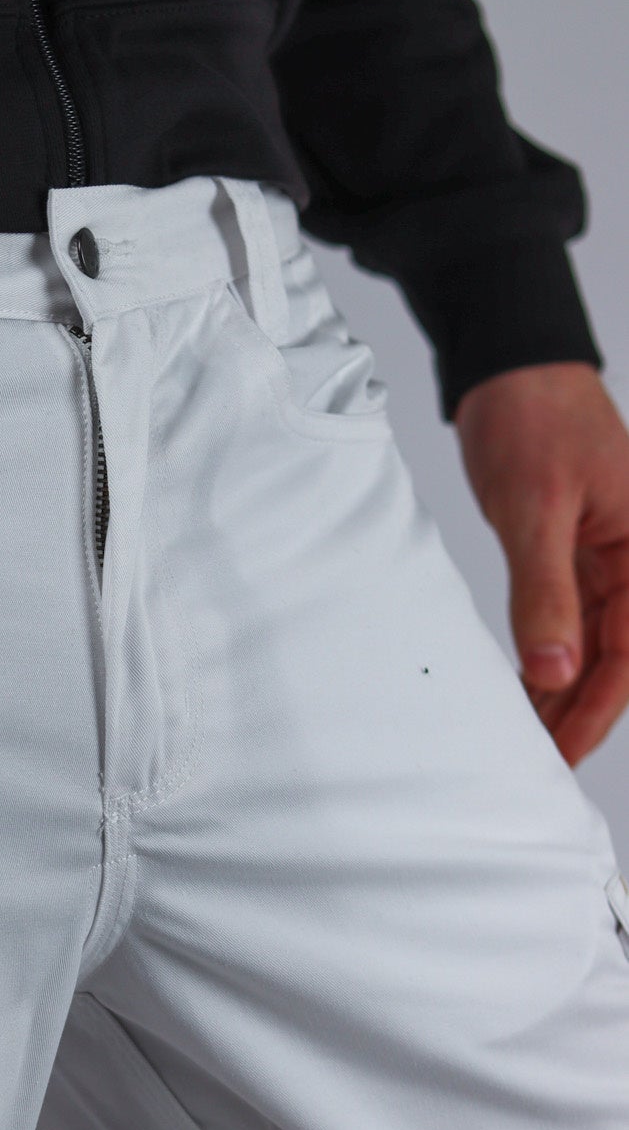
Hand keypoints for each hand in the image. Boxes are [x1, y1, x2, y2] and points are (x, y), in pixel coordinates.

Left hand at [455, 363, 628, 765]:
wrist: (511, 369)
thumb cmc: (533, 418)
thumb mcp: (535, 509)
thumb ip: (546, 592)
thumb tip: (554, 669)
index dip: (598, 708)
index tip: (564, 751)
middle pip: (620, 656)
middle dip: (583, 710)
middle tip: (540, 760)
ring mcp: (611, 558)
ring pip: (596, 644)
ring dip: (565, 691)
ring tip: (529, 738)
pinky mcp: (579, 554)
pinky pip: (573, 620)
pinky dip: (551, 656)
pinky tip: (528, 689)